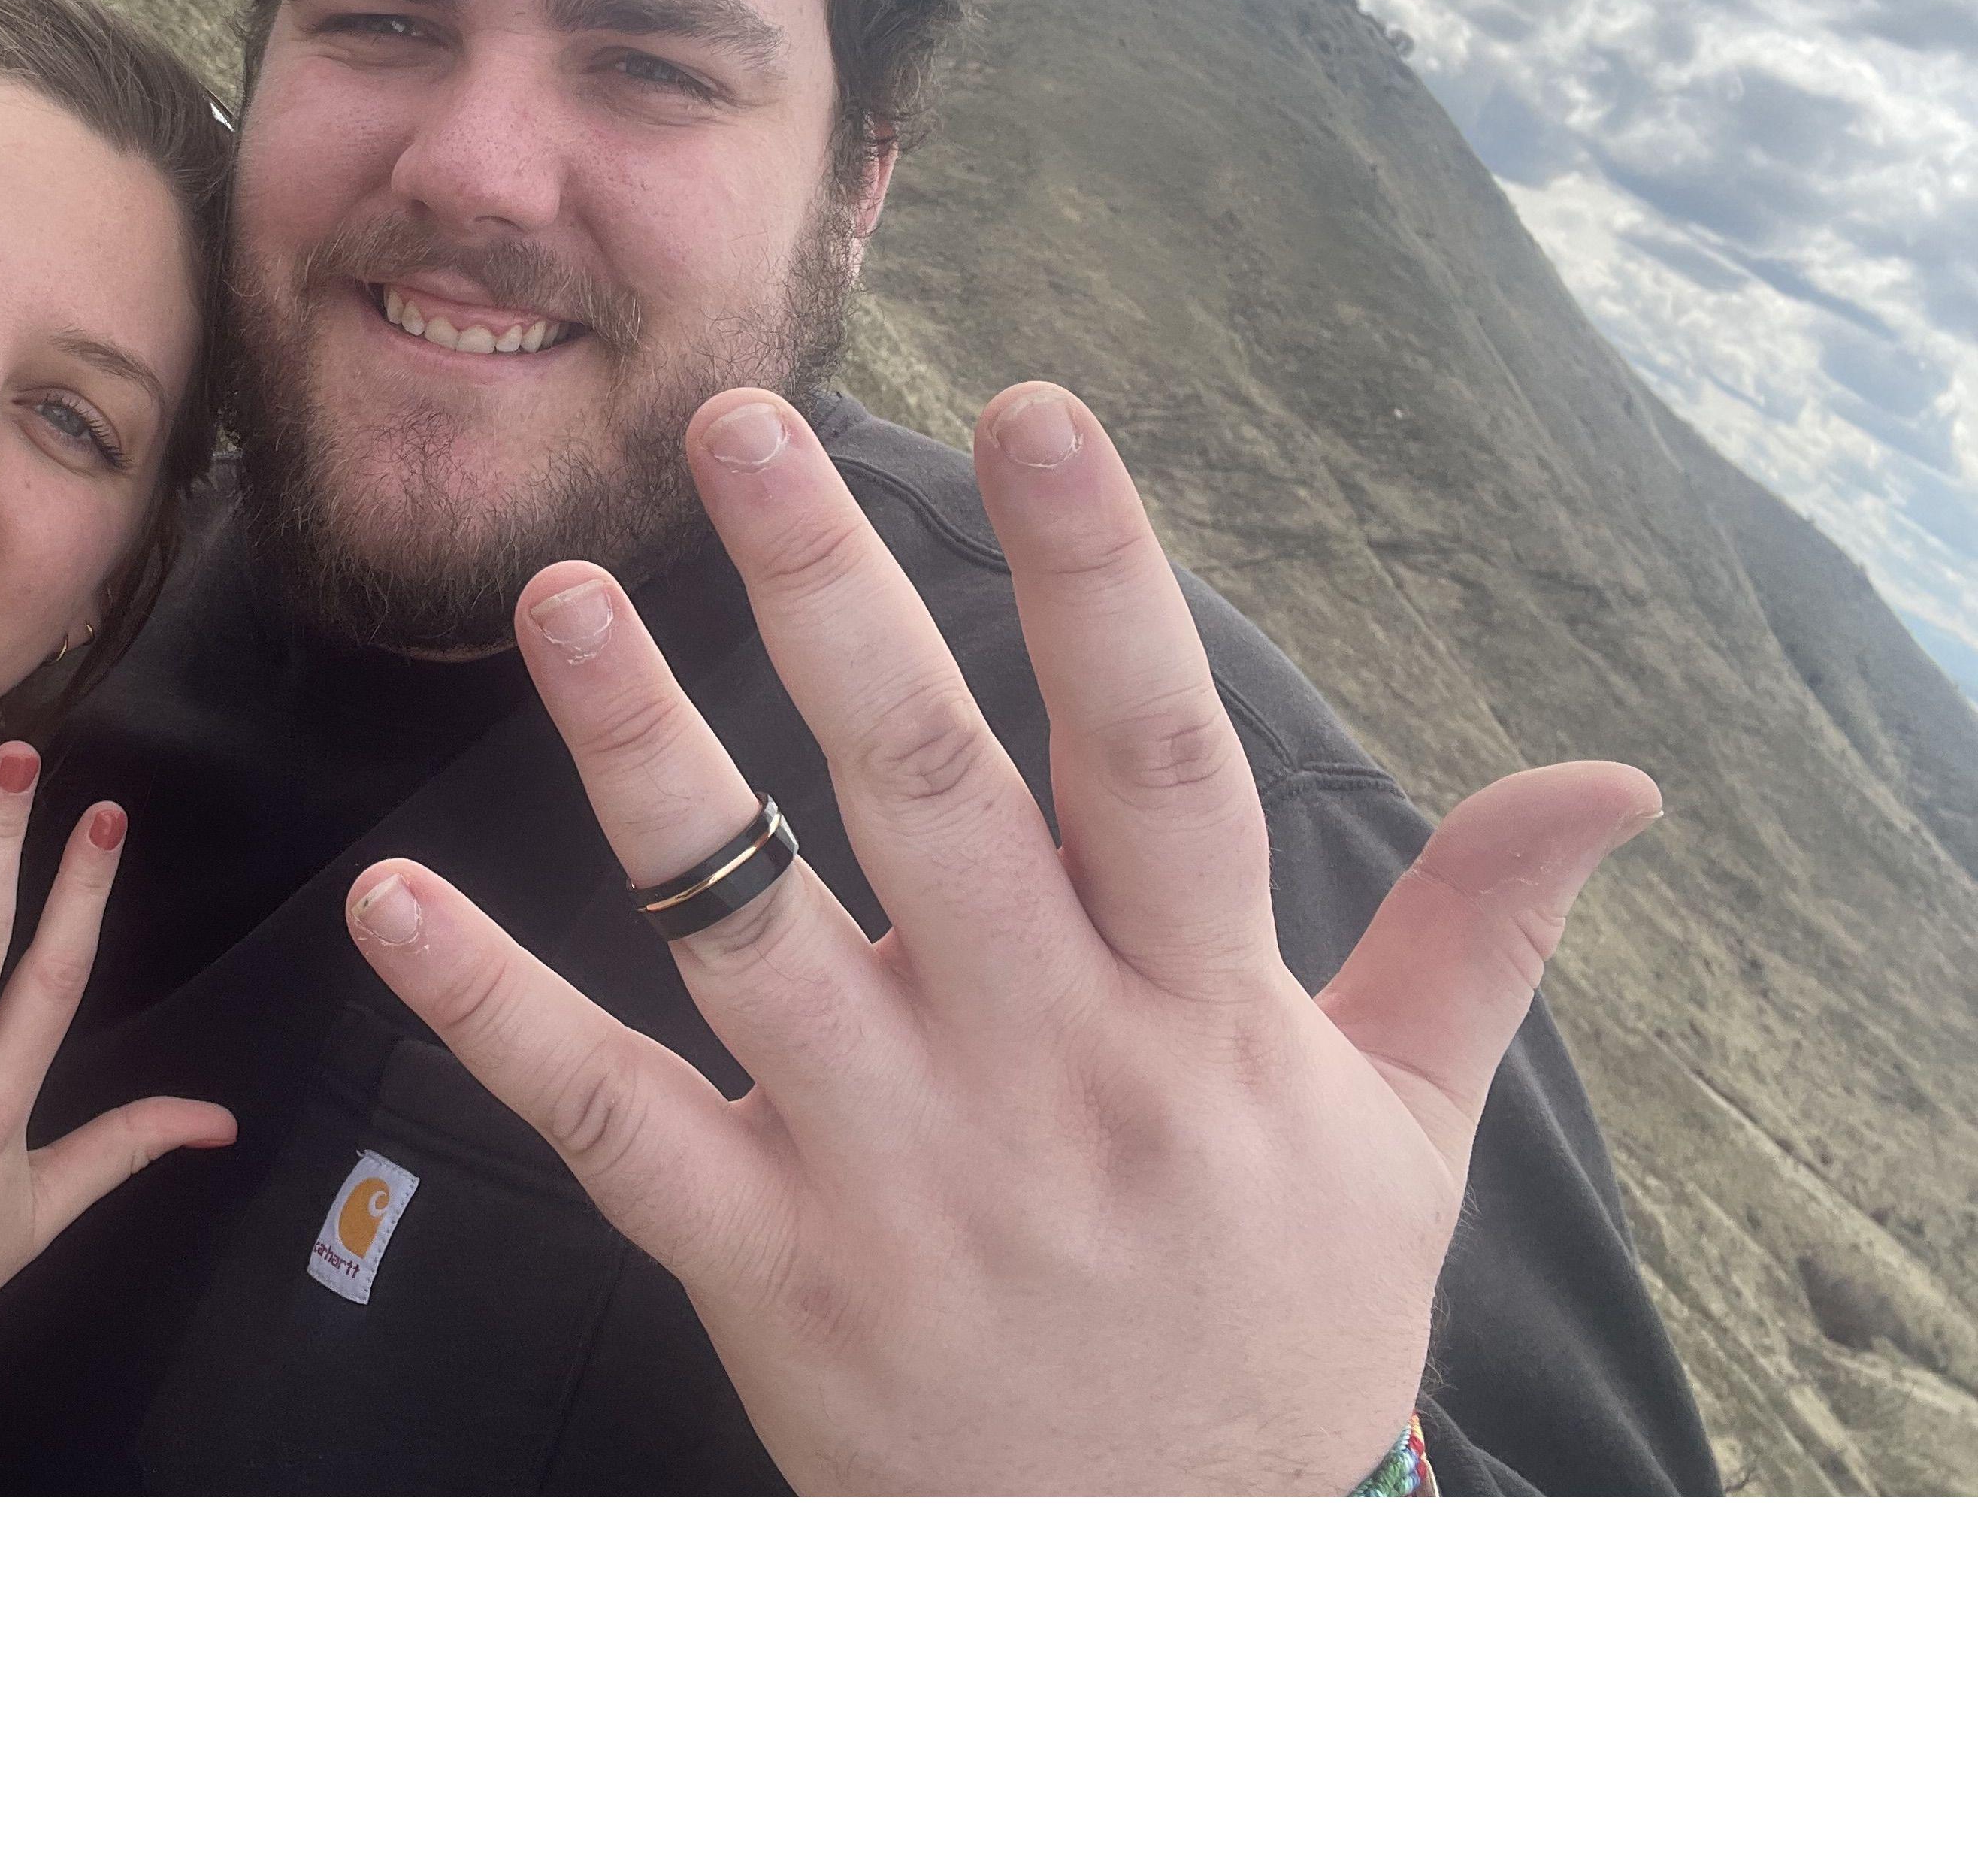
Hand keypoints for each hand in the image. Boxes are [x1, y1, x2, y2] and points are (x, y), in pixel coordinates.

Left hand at [342, 383, 1660, 1493]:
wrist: (1172, 1594)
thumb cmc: (1281, 1321)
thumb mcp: (1411, 1129)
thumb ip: (1478, 933)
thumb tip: (1616, 778)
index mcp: (1197, 1016)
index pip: (1153, 761)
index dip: (1099, 580)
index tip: (1034, 410)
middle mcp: (1039, 1071)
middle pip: (926, 799)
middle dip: (830, 601)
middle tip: (739, 430)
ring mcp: (887, 1168)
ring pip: (746, 933)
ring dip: (643, 760)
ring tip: (559, 597)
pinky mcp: (762, 1263)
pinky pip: (604, 1122)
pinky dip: (487, 1012)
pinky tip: (388, 900)